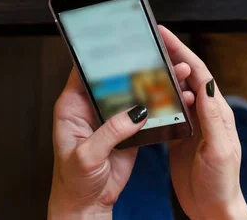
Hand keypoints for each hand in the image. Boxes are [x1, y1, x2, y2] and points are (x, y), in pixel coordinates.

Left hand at [48, 64, 190, 218]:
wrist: (88, 206)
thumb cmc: (73, 182)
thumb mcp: (87, 155)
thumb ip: (110, 132)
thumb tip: (135, 112)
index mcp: (73, 106)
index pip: (85, 70)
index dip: (102, 55)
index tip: (121, 42)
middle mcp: (92, 107)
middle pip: (115, 78)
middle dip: (135, 66)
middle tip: (157, 54)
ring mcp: (112, 118)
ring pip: (133, 93)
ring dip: (151, 84)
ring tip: (172, 72)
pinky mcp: (128, 131)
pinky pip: (144, 113)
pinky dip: (159, 105)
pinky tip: (173, 97)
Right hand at [159, 26, 246, 219]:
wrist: (214, 209)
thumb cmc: (222, 183)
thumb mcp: (219, 149)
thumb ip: (212, 117)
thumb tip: (205, 84)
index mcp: (217, 112)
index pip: (199, 73)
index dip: (181, 50)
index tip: (165, 35)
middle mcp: (206, 113)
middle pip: (187, 75)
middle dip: (170, 54)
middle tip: (151, 39)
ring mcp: (193, 124)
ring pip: (176, 89)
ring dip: (162, 72)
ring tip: (144, 58)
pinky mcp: (181, 136)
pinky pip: (169, 109)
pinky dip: (157, 96)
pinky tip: (144, 91)